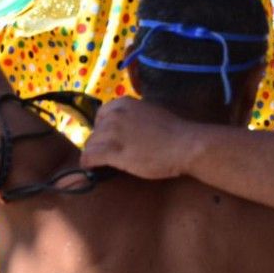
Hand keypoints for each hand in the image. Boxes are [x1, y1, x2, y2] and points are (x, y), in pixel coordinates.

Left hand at [80, 97, 199, 179]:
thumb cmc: (173, 131)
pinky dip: (88, 163)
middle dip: (99, 144)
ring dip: (93, 155)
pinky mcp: (113, 151)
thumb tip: (125, 127)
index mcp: (123, 103)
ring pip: (91, 145)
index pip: (100, 116)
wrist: (185, 145)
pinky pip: (90, 157)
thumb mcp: (150, 113)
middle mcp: (114, 115)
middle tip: (108, 155)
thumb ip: (134, 116)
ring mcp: (112, 133)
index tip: (109, 139)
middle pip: (95, 132)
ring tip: (99, 164)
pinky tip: (92, 169)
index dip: (102, 129)